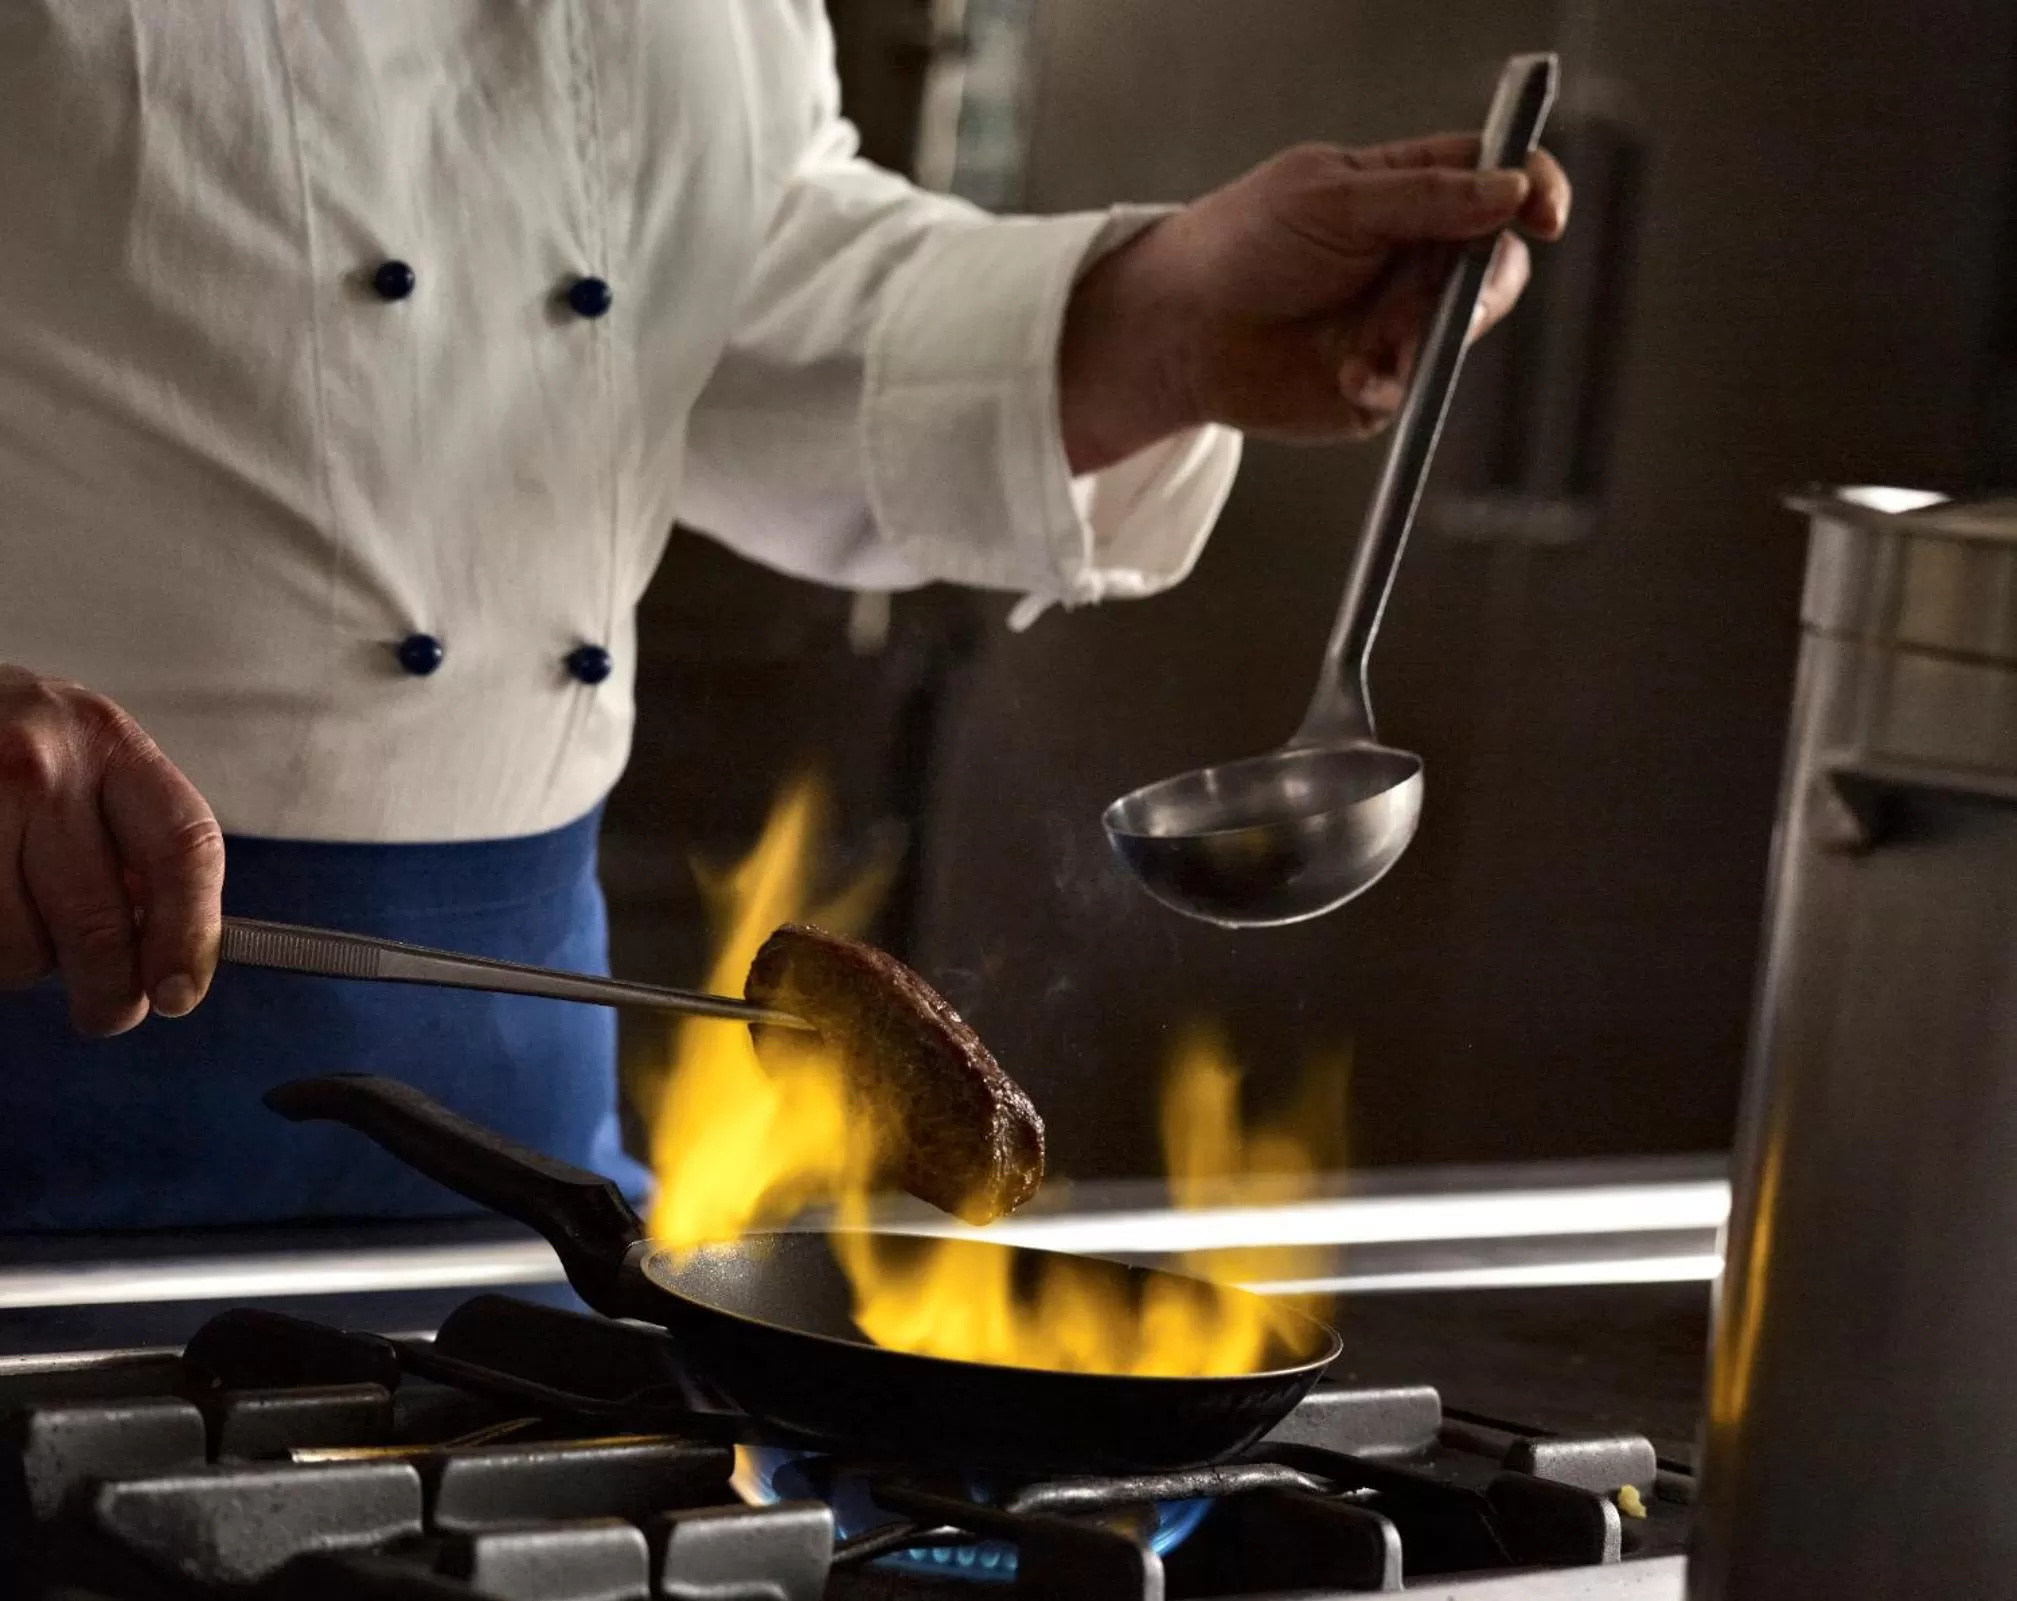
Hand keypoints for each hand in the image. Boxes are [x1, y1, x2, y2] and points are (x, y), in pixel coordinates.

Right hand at [0, 666, 223, 1033]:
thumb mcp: (96, 763)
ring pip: (21, 946)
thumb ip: (142, 845)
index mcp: (111, 744)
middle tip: (109, 1009)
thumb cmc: (27, 750)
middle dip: (110, 991)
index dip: (189, 934)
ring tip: (25, 919)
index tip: (182, 993)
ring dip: (29, 963)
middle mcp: (42, 767)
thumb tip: (173, 958)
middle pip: (100, 921)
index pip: (183, 848)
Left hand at [1059, 134, 1570, 471]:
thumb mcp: (1331, 200)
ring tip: (1376, 347)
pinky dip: (1391, 382)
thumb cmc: (1244, 245)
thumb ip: (1422, 198)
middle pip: (1496, 261)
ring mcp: (1404, 320)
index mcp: (1409, 191)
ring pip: (1465, 326)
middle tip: (1451, 300)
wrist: (1183, 332)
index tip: (1544, 212)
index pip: (1496, 176)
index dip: (1532, 188)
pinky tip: (1348, 375)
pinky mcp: (1383, 381)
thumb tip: (1509, 191)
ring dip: (1428, 336)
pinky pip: (1419, 386)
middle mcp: (1416, 255)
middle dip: (1479, 283)